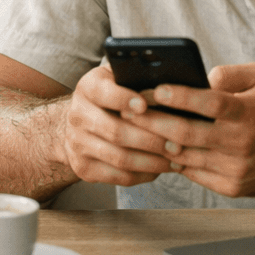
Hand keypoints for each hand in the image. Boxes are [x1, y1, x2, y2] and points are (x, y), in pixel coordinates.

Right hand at [63, 65, 174, 185]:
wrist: (79, 125)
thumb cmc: (111, 98)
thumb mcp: (117, 79)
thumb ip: (135, 77)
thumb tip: (168, 82)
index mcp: (87, 88)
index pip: (103, 93)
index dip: (123, 99)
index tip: (145, 105)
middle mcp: (78, 115)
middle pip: (116, 131)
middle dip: (151, 139)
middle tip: (177, 143)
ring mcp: (77, 144)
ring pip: (119, 158)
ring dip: (152, 161)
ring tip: (176, 159)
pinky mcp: (83, 168)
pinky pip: (118, 176)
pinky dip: (143, 174)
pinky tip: (160, 169)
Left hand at [123, 63, 254, 196]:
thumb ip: (230, 73)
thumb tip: (200, 78)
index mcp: (249, 112)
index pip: (210, 103)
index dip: (180, 97)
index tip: (154, 89)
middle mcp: (242, 142)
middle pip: (188, 133)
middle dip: (154, 121)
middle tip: (129, 111)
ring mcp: (236, 168)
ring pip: (186, 156)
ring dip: (159, 143)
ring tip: (138, 129)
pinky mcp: (232, 187)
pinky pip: (194, 173)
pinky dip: (176, 161)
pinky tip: (162, 148)